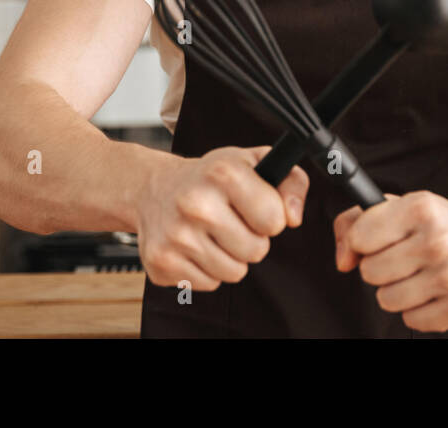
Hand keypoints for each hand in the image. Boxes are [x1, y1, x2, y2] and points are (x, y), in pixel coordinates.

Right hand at [137, 146, 308, 289]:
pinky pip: (209, 283)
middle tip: (232, 221)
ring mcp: (176, 235)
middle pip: (257, 251)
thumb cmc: (210, 178)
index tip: (256, 207)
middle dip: (252, 239)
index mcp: (223, 173)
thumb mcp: (254, 163)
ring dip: (230, 257)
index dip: (270, 217)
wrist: (154, 188)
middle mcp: (196, 203)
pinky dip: (207, 269)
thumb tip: (293, 218)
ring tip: (213, 233)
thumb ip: (291, 182)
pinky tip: (195, 246)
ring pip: (234, 272)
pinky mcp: (161, 262)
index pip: (274, 220)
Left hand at [333, 191, 447, 332]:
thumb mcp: (403, 208)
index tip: (378, 241)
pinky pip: (412, 320)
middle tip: (407, 260)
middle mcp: (438, 240)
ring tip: (423, 276)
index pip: (360, 237)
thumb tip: (343, 260)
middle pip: (370, 272)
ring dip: (400, 291)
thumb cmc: (443, 227)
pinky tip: (438, 293)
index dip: (363, 242)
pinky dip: (420, 310)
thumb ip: (356, 223)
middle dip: (382, 269)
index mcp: (421, 207)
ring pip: (387, 299)